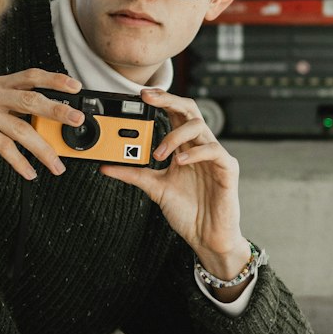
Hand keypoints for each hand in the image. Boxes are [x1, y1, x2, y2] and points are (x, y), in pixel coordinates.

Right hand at [0, 70, 83, 182]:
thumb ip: (14, 115)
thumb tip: (50, 126)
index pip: (30, 76)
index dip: (55, 79)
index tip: (76, 87)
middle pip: (30, 99)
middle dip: (58, 110)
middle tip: (77, 120)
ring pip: (20, 128)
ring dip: (42, 149)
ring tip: (57, 165)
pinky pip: (3, 146)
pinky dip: (20, 162)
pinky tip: (30, 173)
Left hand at [99, 87, 251, 288]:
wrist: (207, 237)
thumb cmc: (188, 211)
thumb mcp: (154, 188)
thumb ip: (132, 174)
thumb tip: (105, 166)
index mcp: (184, 147)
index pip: (175, 114)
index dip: (161, 100)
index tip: (140, 95)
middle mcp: (200, 146)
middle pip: (189, 110)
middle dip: (169, 100)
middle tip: (148, 98)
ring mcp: (215, 156)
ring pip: (199, 126)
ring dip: (175, 135)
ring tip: (159, 154)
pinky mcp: (227, 168)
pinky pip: (213, 150)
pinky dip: (195, 152)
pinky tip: (180, 161)